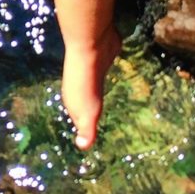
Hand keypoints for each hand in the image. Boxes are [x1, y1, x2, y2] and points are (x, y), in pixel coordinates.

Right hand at [60, 26, 121, 149]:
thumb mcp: (88, 111)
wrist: (90, 46)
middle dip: (92, 112)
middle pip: (86, 103)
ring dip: (101, 94)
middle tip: (103, 122)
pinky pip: (107, 72)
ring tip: (110, 104)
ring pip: (97, 87)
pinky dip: (113, 79)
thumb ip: (87, 129)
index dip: (85, 129)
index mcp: (74, 100)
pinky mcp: (104, 60)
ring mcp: (92, 72)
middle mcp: (81, 87)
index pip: (78, 119)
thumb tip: (83, 147)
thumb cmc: (87, 82)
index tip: (93, 138)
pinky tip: (120, 83)